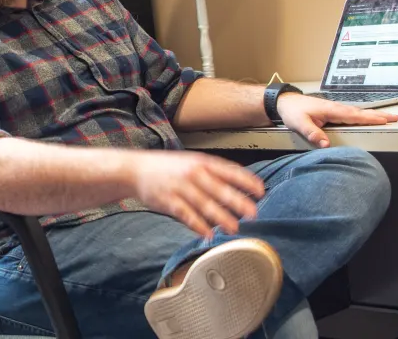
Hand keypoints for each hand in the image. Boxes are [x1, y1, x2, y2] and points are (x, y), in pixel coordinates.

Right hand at [127, 151, 264, 238]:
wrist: (136, 169)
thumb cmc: (168, 168)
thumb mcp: (192, 162)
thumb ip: (212, 173)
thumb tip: (238, 188)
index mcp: (202, 162)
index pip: (229, 170)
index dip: (247, 181)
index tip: (261, 191)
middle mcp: (193, 173)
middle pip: (220, 189)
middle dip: (238, 202)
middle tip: (253, 213)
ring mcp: (180, 187)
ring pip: (205, 204)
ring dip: (221, 218)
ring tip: (234, 228)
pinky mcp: (168, 201)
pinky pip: (186, 215)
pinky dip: (198, 226)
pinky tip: (208, 234)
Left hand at [276, 93, 397, 146]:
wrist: (284, 103)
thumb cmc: (292, 111)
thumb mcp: (300, 124)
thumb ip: (313, 133)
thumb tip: (326, 144)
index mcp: (331, 110)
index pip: (354, 115)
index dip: (370, 118)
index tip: (384, 119)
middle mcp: (335, 108)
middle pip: (360, 112)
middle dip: (378, 115)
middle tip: (394, 118)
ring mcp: (334, 109)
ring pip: (357, 112)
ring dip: (372, 115)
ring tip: (386, 118)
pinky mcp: (332, 111)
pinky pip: (351, 114)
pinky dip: (362, 115)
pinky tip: (366, 118)